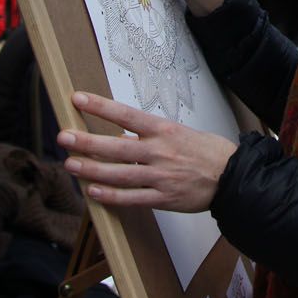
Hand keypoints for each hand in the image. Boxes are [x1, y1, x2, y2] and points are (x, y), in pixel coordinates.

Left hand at [58, 92, 237, 211]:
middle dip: (87, 142)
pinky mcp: (163, 198)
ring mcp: (160, 176)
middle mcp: (159, 152)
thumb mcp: (180, 133)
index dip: (100, 107)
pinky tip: (93, 192)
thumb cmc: (207, 152)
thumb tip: (121, 136)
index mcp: (164, 130)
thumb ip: (151, 136)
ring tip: (71, 164)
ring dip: (92, 170)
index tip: (78, 99)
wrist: (233, 176)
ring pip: (119, 174)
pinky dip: (111, 196)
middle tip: (64, 137)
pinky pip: (132, 198)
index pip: (126, 114)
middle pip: (116, 147)